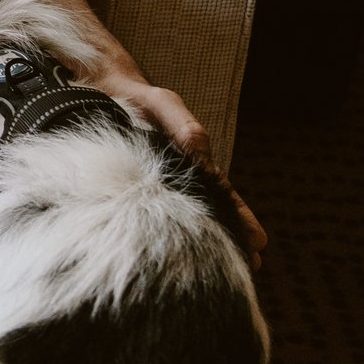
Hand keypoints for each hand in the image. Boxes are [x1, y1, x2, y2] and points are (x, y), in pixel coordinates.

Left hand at [95, 70, 268, 260]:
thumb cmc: (142, 100)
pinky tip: (164, 255)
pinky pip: (150, 213)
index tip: (259, 242)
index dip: (241, 218)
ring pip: (182, 219)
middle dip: (230, 239)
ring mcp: (156, 186)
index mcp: (194, 163)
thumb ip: (184, 127)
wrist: (104, 92)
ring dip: (199, 242)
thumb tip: (201, 155)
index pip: (223, 196)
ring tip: (218, 271)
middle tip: (251, 267)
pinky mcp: (132, 187)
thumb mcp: (165, 105)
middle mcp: (179, 180)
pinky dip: (161, 232)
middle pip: (209, 214)